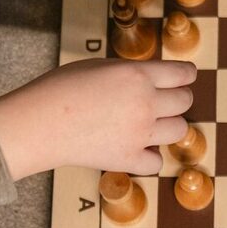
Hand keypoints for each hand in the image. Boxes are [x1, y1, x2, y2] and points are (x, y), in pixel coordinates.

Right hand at [0, 58, 197, 178]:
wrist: (40, 122)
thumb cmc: (61, 88)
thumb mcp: (100, 65)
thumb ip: (130, 73)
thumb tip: (151, 79)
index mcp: (138, 74)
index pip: (183, 73)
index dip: (186, 75)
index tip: (186, 78)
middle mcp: (146, 103)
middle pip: (185, 101)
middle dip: (177, 99)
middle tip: (165, 101)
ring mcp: (140, 133)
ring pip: (180, 130)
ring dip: (169, 126)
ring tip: (152, 125)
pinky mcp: (129, 158)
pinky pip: (157, 162)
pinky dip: (149, 157)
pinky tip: (137, 149)